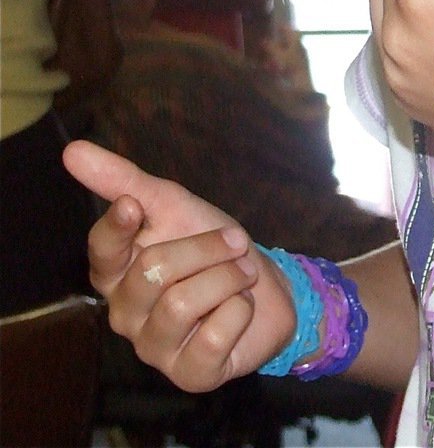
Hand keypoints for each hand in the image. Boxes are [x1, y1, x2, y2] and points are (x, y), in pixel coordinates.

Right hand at [62, 140, 295, 391]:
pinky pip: (214, 336)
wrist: (268, 286)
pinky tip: (240, 309)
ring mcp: (155, 348)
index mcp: (117, 273)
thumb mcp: (174, 205)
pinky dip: (240, 311)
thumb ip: (123, 181)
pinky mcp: (190, 374)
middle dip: (207, 248)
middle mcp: (126, 313)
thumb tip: (73, 150)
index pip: (101, 251)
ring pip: (182, 303)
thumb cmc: (213, 245)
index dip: (116, 228)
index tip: (136, 205)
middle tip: (234, 246)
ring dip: (228, 278)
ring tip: (240, 276)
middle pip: (154, 271)